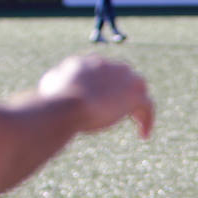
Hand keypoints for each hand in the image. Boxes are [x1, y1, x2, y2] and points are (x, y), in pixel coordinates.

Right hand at [38, 55, 153, 137]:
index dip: (106, 87)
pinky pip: (148, 106)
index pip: (103, 71)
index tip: (105, 101)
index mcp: (88, 62)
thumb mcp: (49, 85)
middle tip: (124, 110)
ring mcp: (124, 78)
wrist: (68, 104)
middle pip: (124, 76)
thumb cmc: (54, 99)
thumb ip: (57, 80)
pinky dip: (147, 120)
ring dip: (138, 106)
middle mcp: (108, 65)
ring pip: (138, 90)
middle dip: (125, 93)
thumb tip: (58, 82)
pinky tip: (143, 135)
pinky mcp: (135, 94)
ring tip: (138, 123)